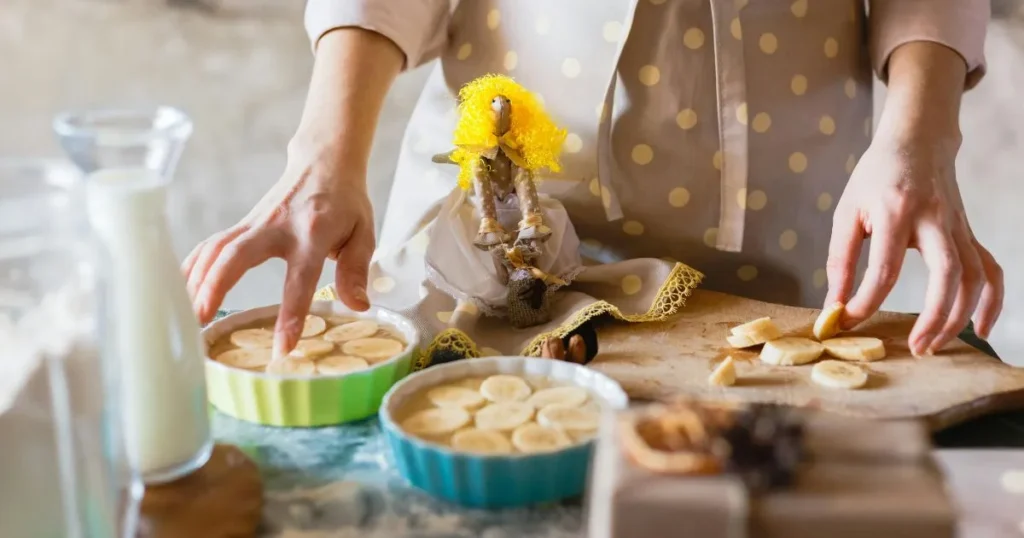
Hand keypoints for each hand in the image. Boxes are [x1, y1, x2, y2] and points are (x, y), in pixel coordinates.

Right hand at [183, 140, 374, 356]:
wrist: (324, 161)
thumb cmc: (346, 202)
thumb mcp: (364, 233)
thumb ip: (356, 270)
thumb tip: (358, 306)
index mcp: (313, 234)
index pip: (299, 279)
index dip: (290, 314)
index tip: (282, 348)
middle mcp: (277, 227)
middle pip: (237, 255)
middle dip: (216, 287)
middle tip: (200, 320)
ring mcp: (255, 223)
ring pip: (216, 249)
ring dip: (197, 280)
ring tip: (184, 315)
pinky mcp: (243, 224)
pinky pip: (211, 244)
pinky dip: (192, 265)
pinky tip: (179, 289)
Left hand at [826, 137, 1002, 354]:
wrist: (917, 142)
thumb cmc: (876, 177)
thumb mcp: (847, 211)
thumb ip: (840, 259)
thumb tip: (834, 304)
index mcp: (897, 213)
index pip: (885, 270)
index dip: (865, 303)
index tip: (846, 322)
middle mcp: (935, 221)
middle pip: (948, 275)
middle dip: (934, 318)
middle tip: (914, 347)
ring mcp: (959, 227)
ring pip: (975, 277)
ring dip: (960, 316)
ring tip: (935, 344)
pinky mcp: (969, 233)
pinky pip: (990, 270)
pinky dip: (992, 301)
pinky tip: (979, 329)